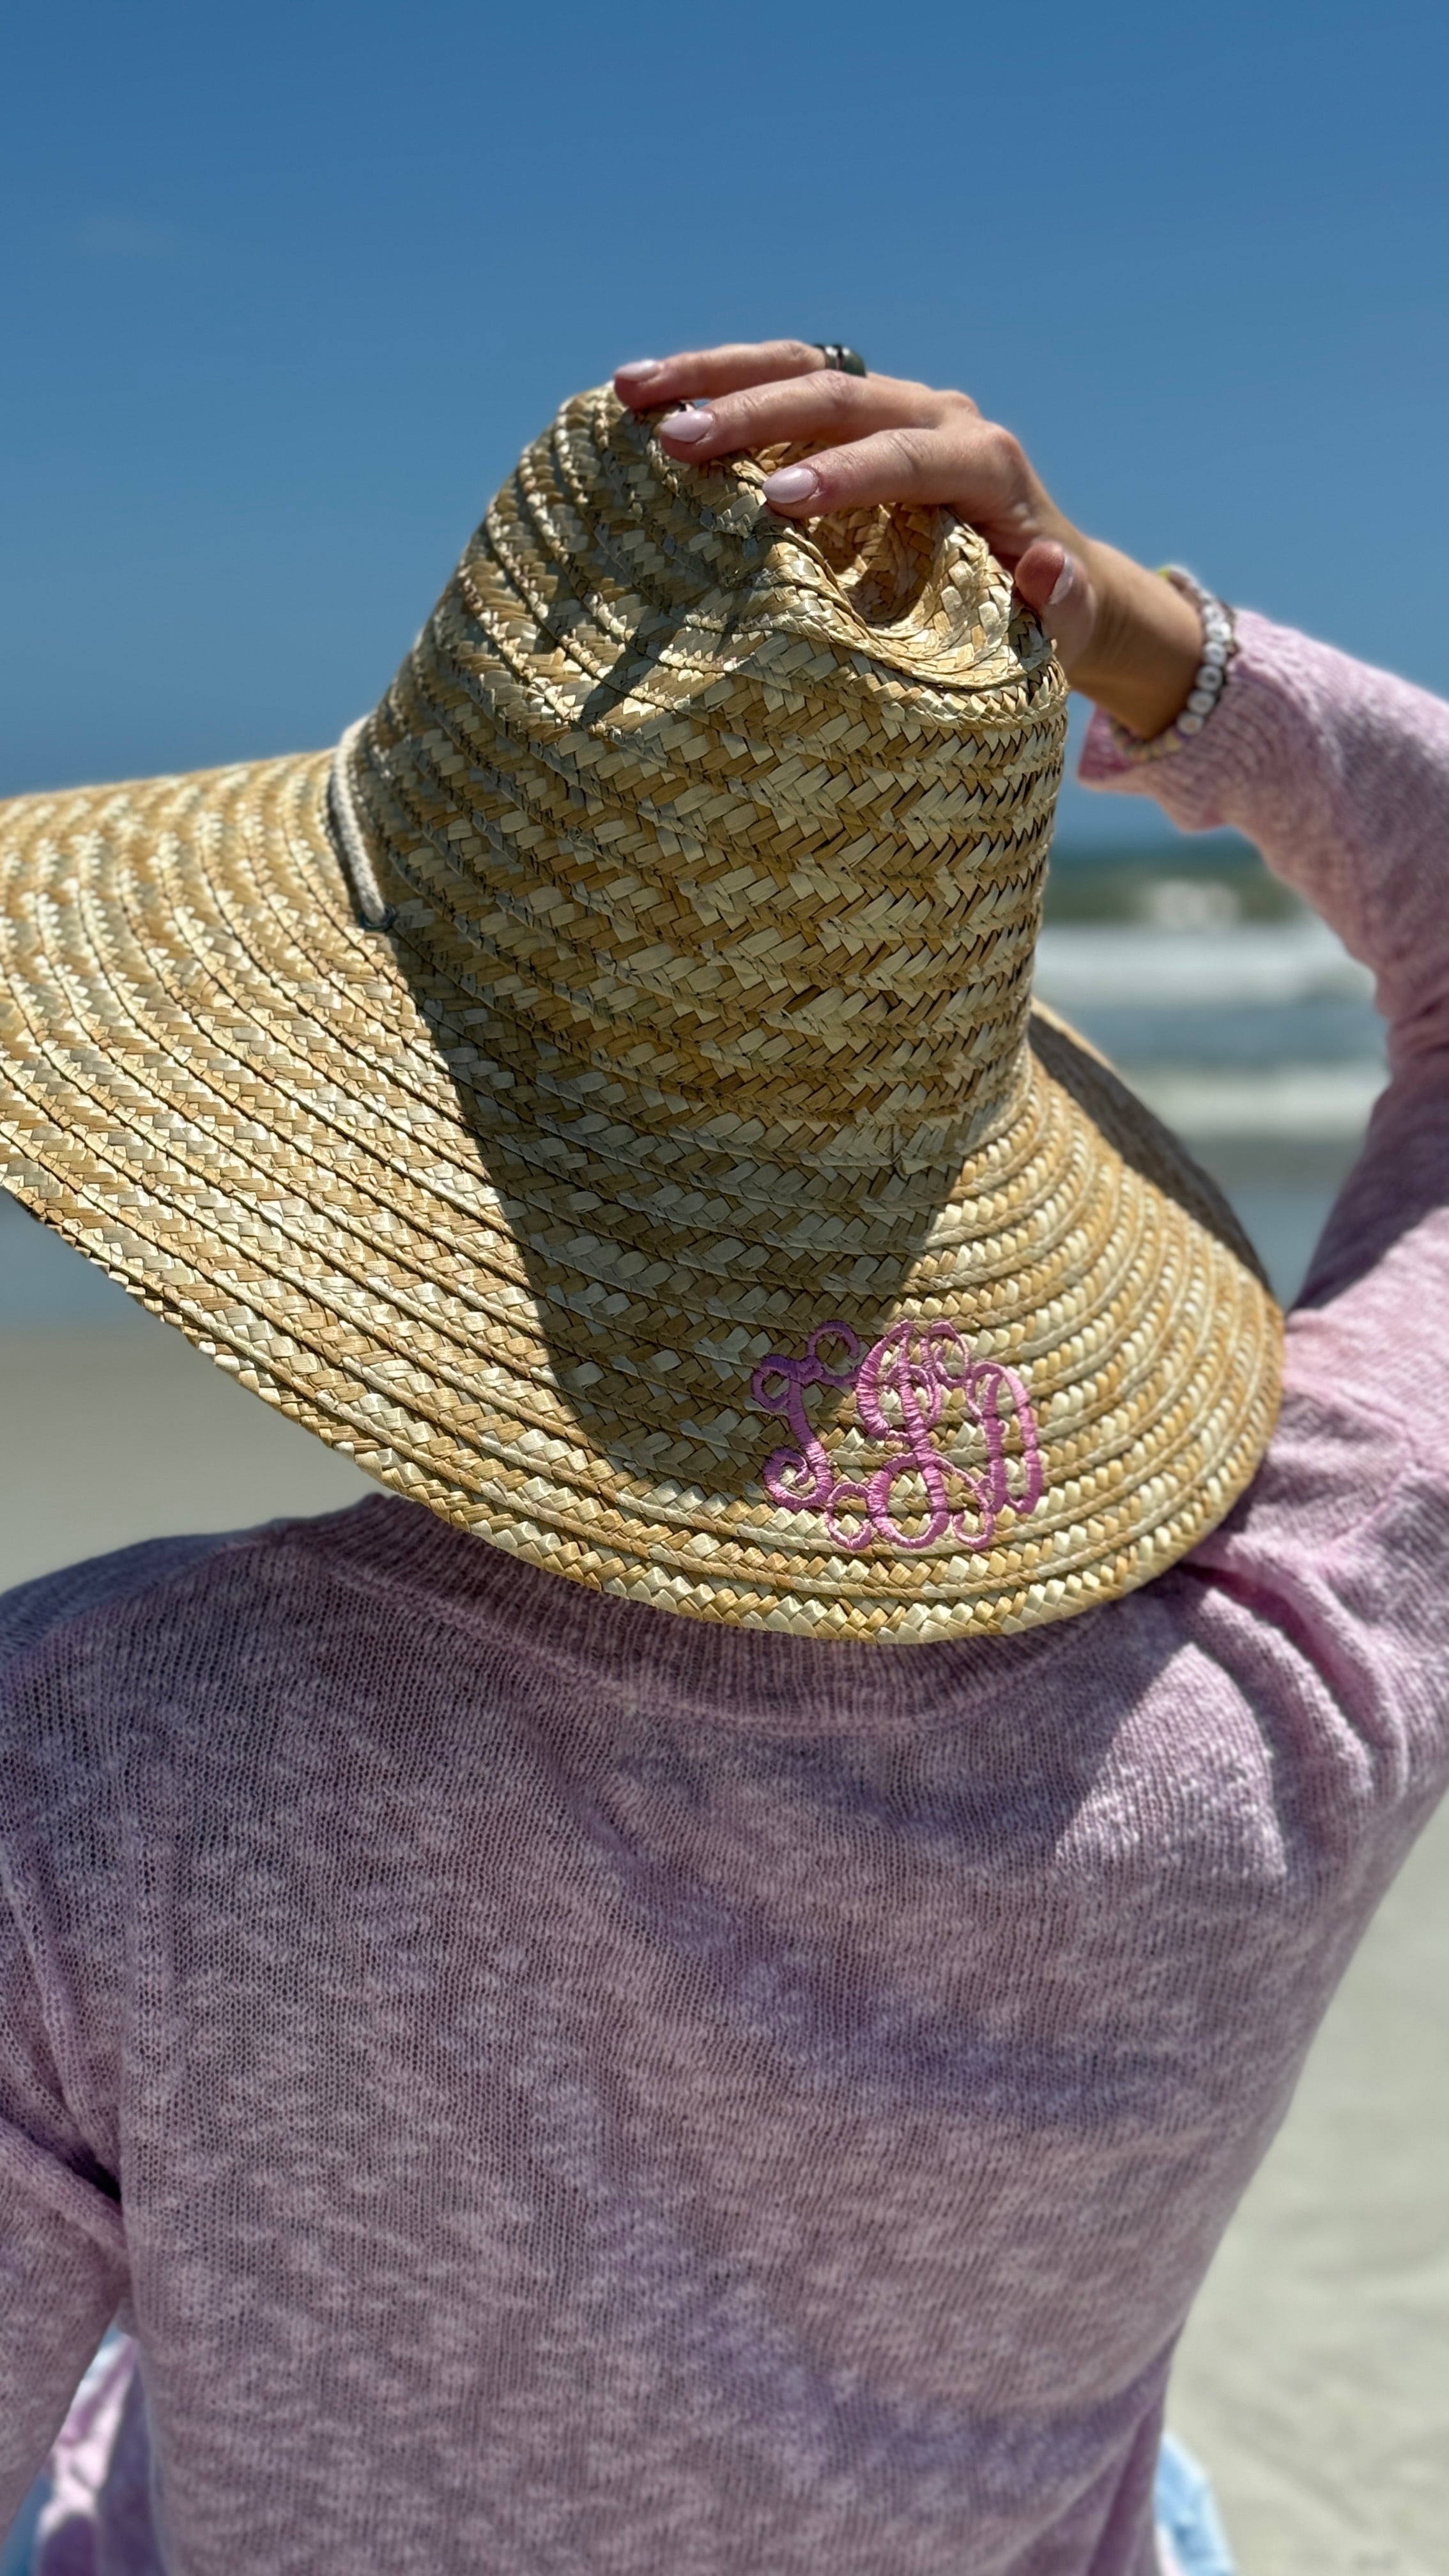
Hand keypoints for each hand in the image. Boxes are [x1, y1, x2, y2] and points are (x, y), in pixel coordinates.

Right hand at [615, 343, 1202, 743]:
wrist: (1042, 572)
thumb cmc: (1044, 616)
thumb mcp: (1064, 626)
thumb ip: (1060, 602)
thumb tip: (1046, 565)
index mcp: (983, 461)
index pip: (908, 456)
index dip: (846, 475)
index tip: (776, 502)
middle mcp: (937, 415)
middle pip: (841, 394)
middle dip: (757, 414)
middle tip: (678, 443)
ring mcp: (890, 405)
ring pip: (799, 365)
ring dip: (712, 375)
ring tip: (631, 392)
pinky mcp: (852, 413)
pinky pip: (780, 381)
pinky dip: (714, 383)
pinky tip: (641, 397)